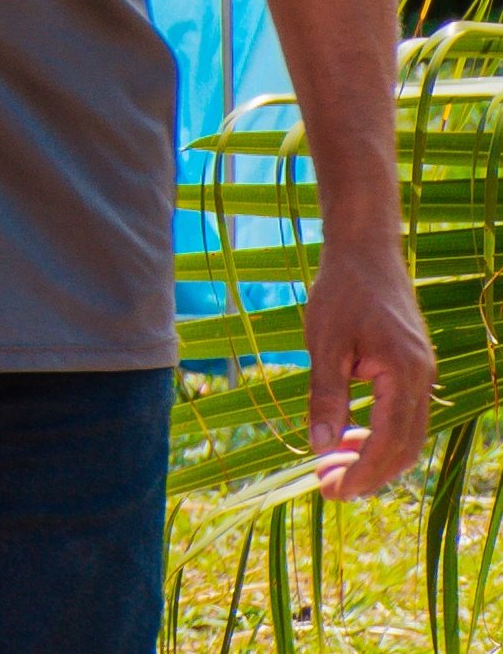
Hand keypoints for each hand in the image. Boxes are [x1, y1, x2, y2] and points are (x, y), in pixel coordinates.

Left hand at [309, 232, 437, 497]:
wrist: (365, 252)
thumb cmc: (341, 292)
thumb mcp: (324, 343)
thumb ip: (325, 396)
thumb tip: (320, 447)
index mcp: (405, 376)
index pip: (387, 444)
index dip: (361, 474)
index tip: (331, 492)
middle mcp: (424, 381)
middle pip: (403, 449)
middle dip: (368, 474)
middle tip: (327, 487)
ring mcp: (423, 377)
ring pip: (407, 437)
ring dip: (373, 458)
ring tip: (332, 467)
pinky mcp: (414, 371)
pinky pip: (403, 418)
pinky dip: (378, 436)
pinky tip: (347, 438)